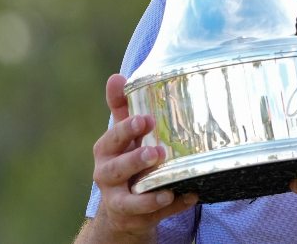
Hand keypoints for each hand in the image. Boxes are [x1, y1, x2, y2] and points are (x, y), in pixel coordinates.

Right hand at [89, 74, 197, 237]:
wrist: (121, 209)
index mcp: (105, 151)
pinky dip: (174, 206)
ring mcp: (120, 201)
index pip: (113, 138)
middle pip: (117, 169)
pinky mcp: (136, 219)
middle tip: (157, 152)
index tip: (146, 119)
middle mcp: (107, 176)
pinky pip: (156, 215)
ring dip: (149, 196)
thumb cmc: (126, 159)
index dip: (128, 129)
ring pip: (131, 201)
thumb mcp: (123, 135)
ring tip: (167, 189)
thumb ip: (122, 108)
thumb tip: (116, 76)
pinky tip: (191, 195)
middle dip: (136, 160)